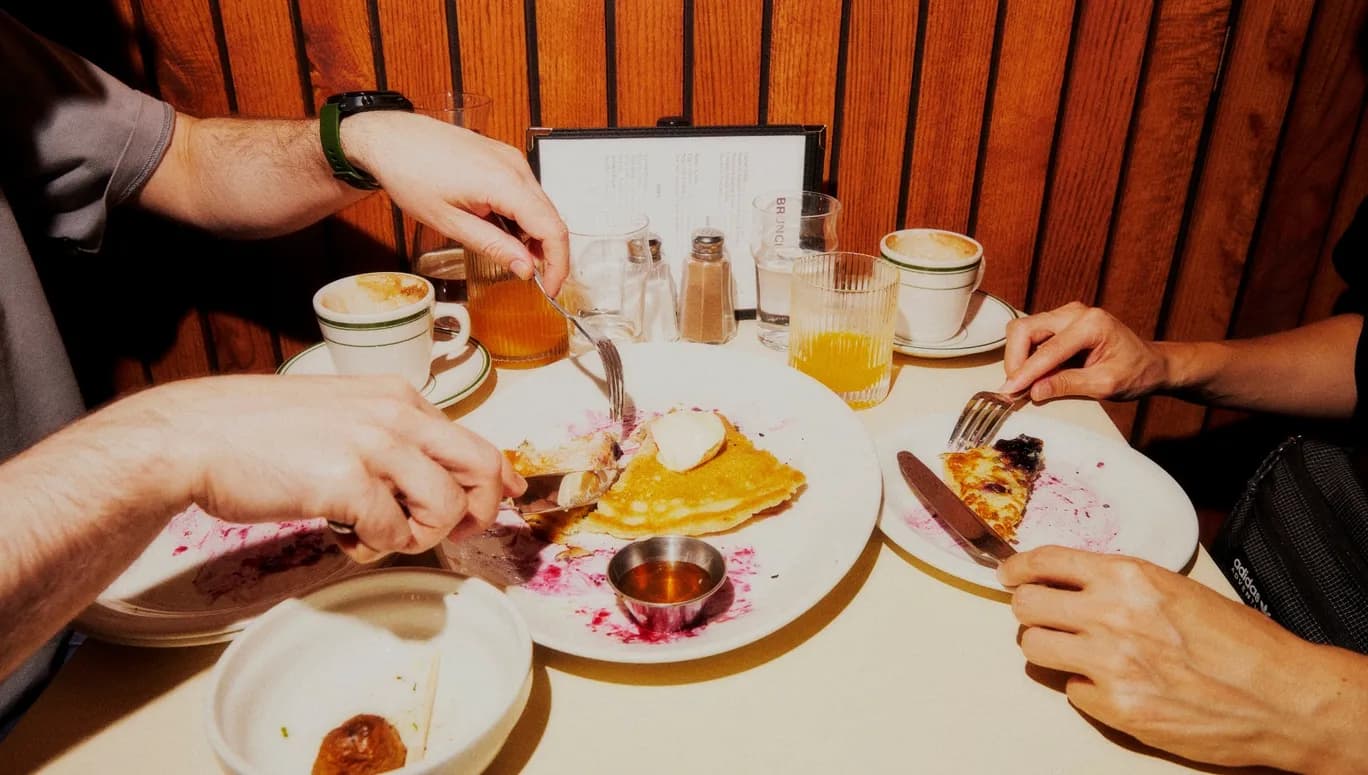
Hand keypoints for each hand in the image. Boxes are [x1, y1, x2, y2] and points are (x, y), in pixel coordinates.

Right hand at [124, 374, 525, 561]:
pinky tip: (343, 536)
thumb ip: (388, 437)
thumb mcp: (341, 414)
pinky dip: (375, 547)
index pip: (475, 439)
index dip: (499, 479)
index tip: (507, 501)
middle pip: (481, 467)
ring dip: (421, 536)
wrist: (195, 436)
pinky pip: (393, 531)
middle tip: (456, 535)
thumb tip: (431, 475)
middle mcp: (395, 414)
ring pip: (445, 505)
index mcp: (398, 397)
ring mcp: (373, 445)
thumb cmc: (259, 431)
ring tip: (378, 535)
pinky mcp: (346, 482)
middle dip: (481, 510)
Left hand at [343, 111, 570, 294]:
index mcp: (505, 182)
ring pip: (540, 206)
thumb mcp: (450, 223)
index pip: (552, 229)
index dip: (558, 264)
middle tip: (532, 278)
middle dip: (548, 253)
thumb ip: (493, 246)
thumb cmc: (410, 174)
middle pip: (551, 218)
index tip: (550, 287)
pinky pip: (526, 193)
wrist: (390, 139)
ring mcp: (511, 159)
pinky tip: (501, 229)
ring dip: (534, 235)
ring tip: (508, 254)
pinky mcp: (503, 158)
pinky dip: (522, 217)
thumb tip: (525, 268)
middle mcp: (515, 166)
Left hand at [998, 546, 1366, 770]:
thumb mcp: (1177, 589)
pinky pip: (1071, 690)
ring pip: (1034, 647)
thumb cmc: (1243, 644)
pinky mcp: (1115, 708)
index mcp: (1129, 578)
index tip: (1010, 573)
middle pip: (1026, 606)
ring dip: (1047, 646)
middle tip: (1041, 614)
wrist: (1280, 697)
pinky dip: (1084, 686)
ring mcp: (1109, 664)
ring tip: (1073, 649)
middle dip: (1029, 608)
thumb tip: (1079, 582)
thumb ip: (1124, 583)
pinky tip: (1112, 682)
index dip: (1018, 568)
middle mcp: (1111, 616)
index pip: (1046, 562)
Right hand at [999, 303, 1167, 401]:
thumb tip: (1034, 391)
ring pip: (1024, 330)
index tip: (1009, 391)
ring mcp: (1067, 315)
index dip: (1025, 372)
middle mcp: (1075, 312)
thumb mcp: (1105, 385)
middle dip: (1015, 360)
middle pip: (1025, 329)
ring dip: (1019, 357)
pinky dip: (1027, 355)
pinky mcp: (1060, 322)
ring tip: (1027, 383)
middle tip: (1016, 388)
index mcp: (1092, 324)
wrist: (1152, 364)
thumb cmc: (1136, 372)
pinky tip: (1036, 374)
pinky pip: (1032, 335)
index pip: (1048, 349)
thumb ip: (1068, 385)